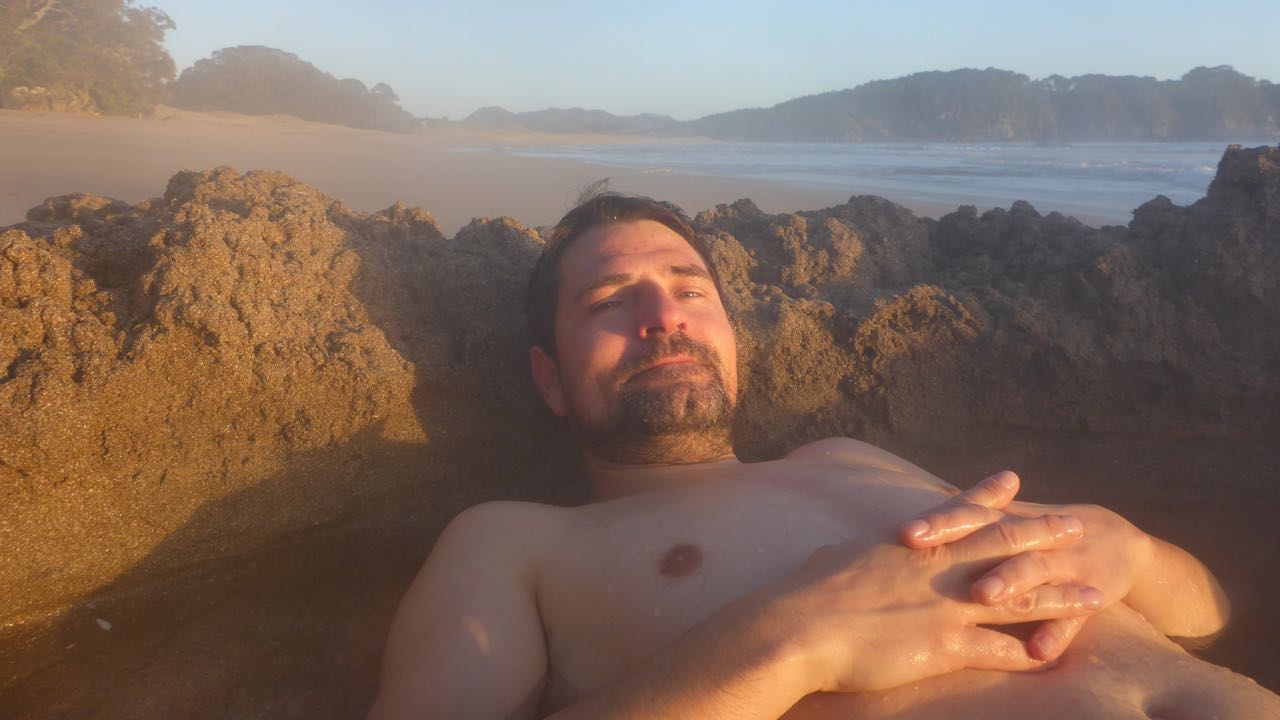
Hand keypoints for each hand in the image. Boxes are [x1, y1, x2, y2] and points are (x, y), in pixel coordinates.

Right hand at [769, 498, 1102, 693]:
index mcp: (910, 543)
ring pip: (1020, 598)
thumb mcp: (834, 557)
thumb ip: (855, 552)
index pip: (960, 513)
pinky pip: (1002, 650)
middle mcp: (938, 568)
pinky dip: (1032, 653)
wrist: (799, 627)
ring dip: (1060, 598)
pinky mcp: (946, 646)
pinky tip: (1056, 656)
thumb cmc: (805, 593)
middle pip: (1005, 546)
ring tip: (1094, 596)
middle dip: (1045, 536)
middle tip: (1077, 527)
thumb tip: (845, 549)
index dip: (990, 496)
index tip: (1014, 480)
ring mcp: (946, 605)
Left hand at [900, 472, 1155, 660]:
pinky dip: (1056, 634)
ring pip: (1033, 572)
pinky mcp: (1090, 596)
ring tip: (981, 594)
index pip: (971, 515)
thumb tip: (926, 504)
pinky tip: (1039, 652)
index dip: (940, 522)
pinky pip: (1072, 621)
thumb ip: (973, 514)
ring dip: (1008, 581)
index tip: (906, 532)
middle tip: (925, 554)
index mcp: (1010, 520)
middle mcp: (1034, 539)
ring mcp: (1064, 566)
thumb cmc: (1046, 534)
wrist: (1120, 542)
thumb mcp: (1013, 519)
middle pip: (996, 538)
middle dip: (963, 544)